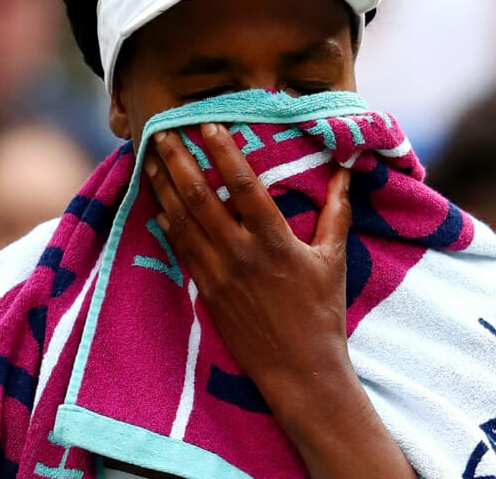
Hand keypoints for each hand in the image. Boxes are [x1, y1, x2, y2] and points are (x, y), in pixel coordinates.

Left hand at [144, 123, 352, 392]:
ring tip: (149, 159)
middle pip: (200, 198)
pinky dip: (167, 223)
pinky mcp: (207, 291)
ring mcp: (219, 273)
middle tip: (161, 133)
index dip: (224, 152)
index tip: (208, 124)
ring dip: (164, 187)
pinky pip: (181, 249)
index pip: (242, 185)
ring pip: (182, 221)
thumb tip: (346, 171)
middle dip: (178, 162)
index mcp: (274, 241)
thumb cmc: (323, 314)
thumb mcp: (334, 259)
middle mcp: (240, 254)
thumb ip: (337, 211)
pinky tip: (157, 204)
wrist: (300, 370)